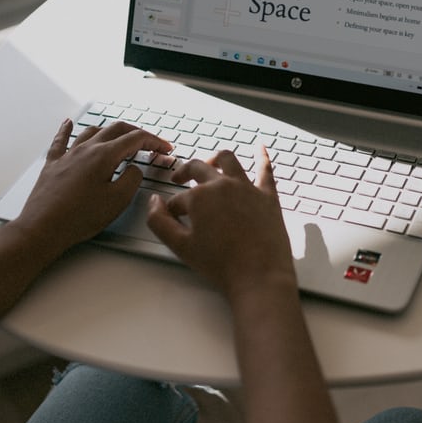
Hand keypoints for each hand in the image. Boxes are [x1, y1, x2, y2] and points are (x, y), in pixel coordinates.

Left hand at [11, 118, 171, 257]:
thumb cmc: (79, 217)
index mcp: (103, 156)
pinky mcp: (53, 165)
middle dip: (136, 133)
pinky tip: (68, 123)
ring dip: (109, 131)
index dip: (154, 142)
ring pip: (91, 131)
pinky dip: (67, 129)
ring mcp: (67, 155)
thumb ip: (132, 179)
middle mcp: (85, 149)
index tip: (165, 149)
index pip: (135, 139)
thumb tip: (134, 168)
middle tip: (149, 143)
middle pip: (115, 129)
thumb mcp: (118, 200)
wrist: (44, 227)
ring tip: (119, 136)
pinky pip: (61, 140)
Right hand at [146, 147, 296, 301]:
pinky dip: (262, 156)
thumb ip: (160, 222)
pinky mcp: (268, 196)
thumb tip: (153, 203)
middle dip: (185, 172)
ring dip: (215, 158)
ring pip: (228, 160)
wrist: (258, 276)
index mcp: (199, 197)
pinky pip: (265, 169)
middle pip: (198, 168)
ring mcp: (247, 188)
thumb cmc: (221, 264)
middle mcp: (222, 185)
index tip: (173, 218)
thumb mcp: (181, 246)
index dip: (173, 208)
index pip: (179, 198)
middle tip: (180, 178)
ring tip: (210, 162)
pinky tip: (260, 147)